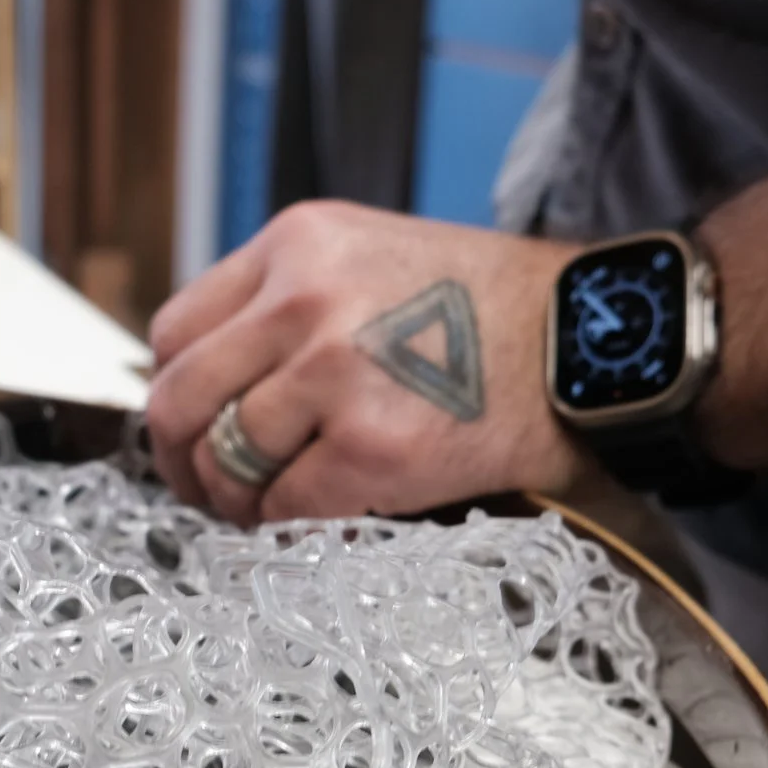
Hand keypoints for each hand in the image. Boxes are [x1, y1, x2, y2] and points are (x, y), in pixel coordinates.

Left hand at [144, 200, 586, 523]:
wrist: (593, 340)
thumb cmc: (489, 310)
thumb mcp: (371, 258)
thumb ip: (288, 303)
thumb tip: (213, 383)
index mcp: (296, 244)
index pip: (175, 332)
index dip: (175, 393)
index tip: (192, 429)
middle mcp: (303, 298)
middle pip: (179, 400)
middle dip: (182, 460)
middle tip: (208, 490)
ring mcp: (336, 372)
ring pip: (224, 460)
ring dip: (235, 500)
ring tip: (266, 507)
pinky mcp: (374, 445)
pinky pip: (284, 504)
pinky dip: (290, 523)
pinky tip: (321, 513)